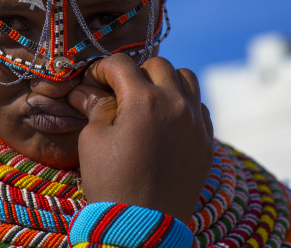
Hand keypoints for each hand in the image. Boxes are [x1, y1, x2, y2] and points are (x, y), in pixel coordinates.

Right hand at [67, 54, 213, 222]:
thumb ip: (95, 107)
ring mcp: (196, 121)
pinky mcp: (206, 139)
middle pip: (156, 65)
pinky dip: (182, 103)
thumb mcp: (94, 140)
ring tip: (147, 100)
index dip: (101, 68)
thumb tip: (84, 90)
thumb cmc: (112, 183)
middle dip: (133, 72)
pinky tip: (165, 121)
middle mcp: (175, 104)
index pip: (121, 64)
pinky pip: (198, 105)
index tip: (92, 81)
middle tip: (118, 91)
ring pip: (185, 78)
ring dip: (164, 81)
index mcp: (143, 101)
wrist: (144, 226)